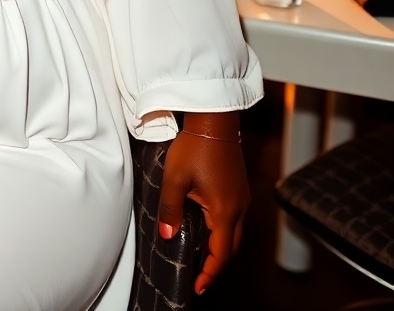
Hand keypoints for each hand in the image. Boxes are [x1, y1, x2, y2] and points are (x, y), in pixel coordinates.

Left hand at [156, 113, 249, 295]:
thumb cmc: (194, 146)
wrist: (214, 121)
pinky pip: (234, 217)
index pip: (220, 253)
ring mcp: (242, 197)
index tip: (199, 286)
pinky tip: (207, 226)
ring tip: (201, 255)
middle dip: (217, 264)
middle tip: (200, 275)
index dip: (210, 273)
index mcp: (224, 210)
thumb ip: (170, 208)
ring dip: (220, 247)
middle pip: (232, 247)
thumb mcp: (174, 178)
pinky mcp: (239, 187)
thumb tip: (166, 234)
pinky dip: (223, 230)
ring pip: (234, 233)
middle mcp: (239, 208)